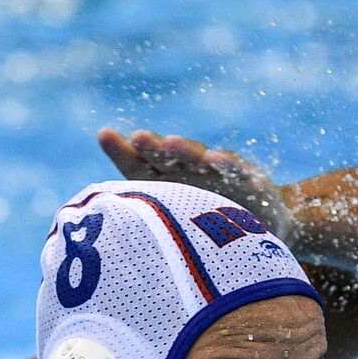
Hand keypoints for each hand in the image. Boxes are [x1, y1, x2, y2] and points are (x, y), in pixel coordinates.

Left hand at [97, 128, 294, 241]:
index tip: (104, 135)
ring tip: (169, 143)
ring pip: (198, 161)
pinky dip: (226, 165)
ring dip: (184, 151)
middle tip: (136, 137)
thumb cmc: (207, 219)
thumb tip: (93, 220)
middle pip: (166, 159)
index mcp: (167, 182)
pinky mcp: (250, 182)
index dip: (122, 152)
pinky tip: (215, 159)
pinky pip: (237, 173)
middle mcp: (189, 173)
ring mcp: (219, 175)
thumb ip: (140, 216)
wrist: (264, 224)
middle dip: (151, 148)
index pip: (139, 165)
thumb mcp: (172, 220)